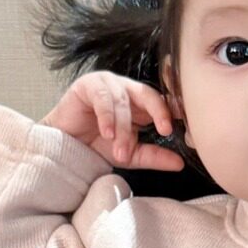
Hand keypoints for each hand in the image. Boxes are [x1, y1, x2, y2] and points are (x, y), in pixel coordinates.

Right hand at [40, 70, 183, 171]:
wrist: (64, 147)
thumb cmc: (96, 146)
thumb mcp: (130, 155)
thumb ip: (154, 157)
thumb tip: (180, 163)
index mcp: (140, 105)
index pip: (162, 101)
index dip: (172, 111)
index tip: (183, 126)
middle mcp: (127, 91)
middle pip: (149, 94)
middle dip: (158, 111)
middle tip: (164, 130)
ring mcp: (108, 85)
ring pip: (123, 103)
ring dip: (123, 129)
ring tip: (120, 152)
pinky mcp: (88, 85)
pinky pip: (103, 97)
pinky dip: (107, 117)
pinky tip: (106, 133)